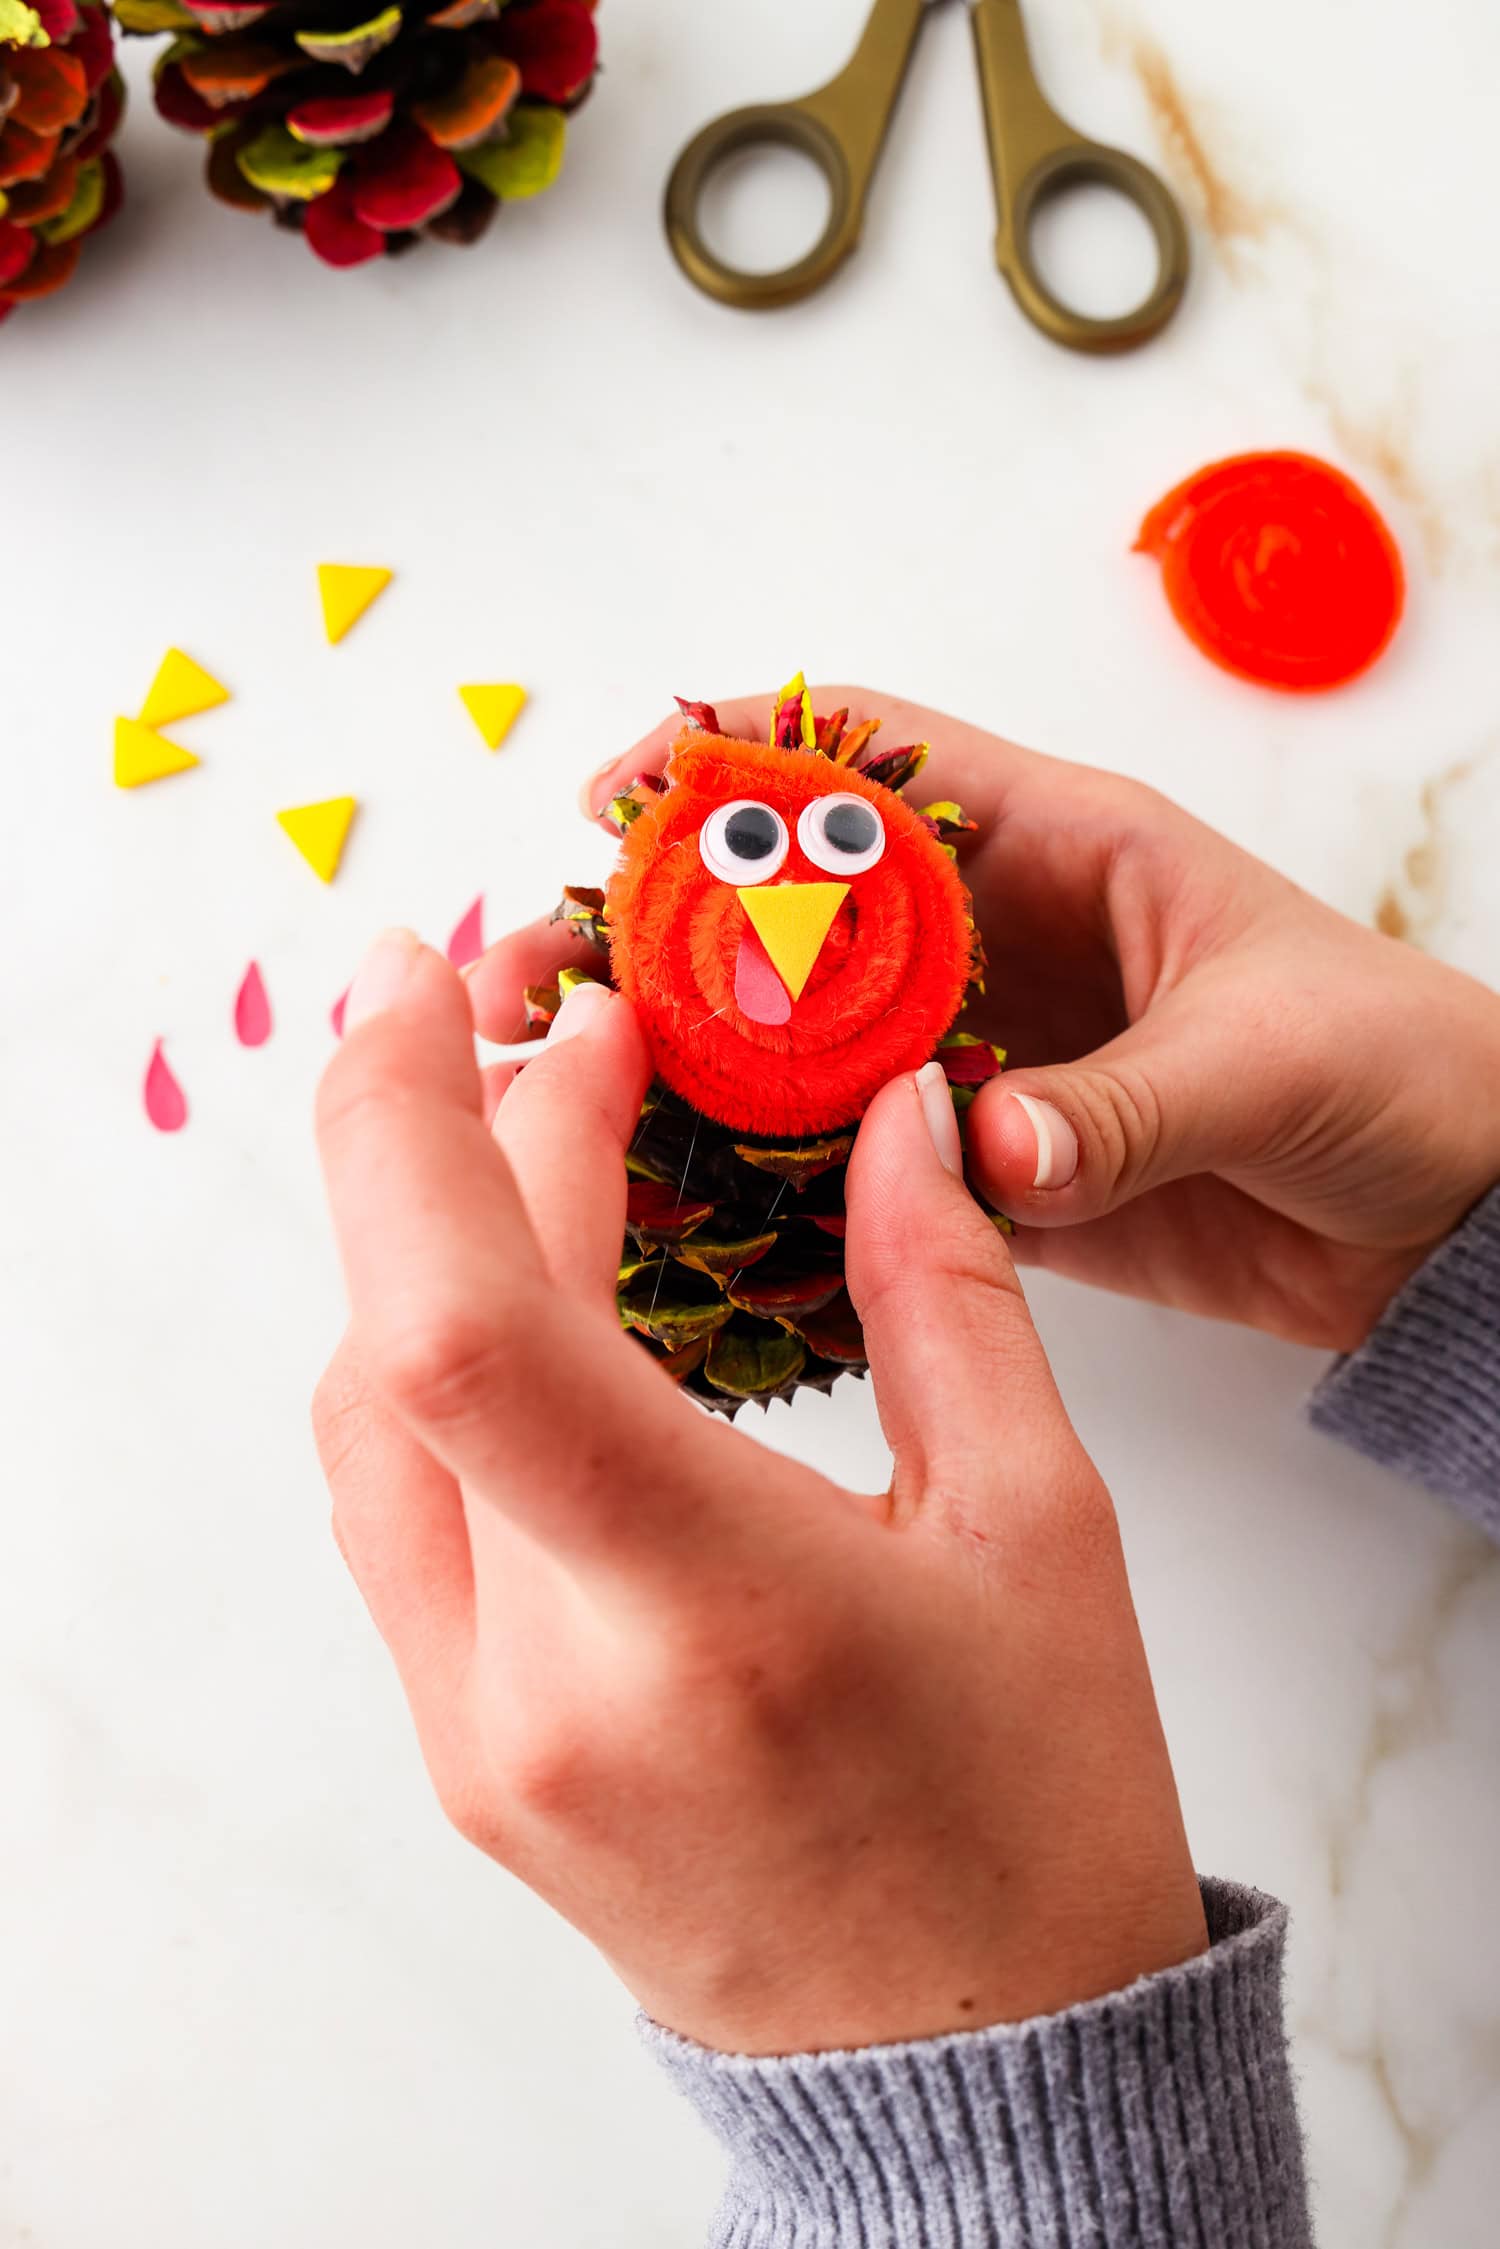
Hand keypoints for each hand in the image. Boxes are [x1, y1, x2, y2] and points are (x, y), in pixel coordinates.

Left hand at [313, 932, 1205, 2055]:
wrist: (982, 2067)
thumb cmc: (1036, 1806)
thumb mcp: (1038, 1523)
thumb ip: (942, 1285)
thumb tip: (894, 1108)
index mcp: (713, 1610)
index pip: (466, 1323)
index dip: (416, 1117)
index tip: (455, 976)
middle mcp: (550, 1682)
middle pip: (403, 1338)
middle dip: (443, 1135)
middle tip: (532, 1010)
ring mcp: (478, 1737)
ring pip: (366, 1422)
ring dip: (427, 1247)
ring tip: (535, 1131)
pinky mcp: (464, 1759)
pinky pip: (393, 1514)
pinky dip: (435, 1368)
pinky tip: (525, 1296)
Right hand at [471, 690, 1499, 1354]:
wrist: (1451, 1213)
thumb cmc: (1395, 1072)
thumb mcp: (1271, 1058)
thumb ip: (1128, 1104)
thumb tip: (991, 1147)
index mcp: (1056, 849)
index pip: (864, 762)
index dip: (733, 758)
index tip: (619, 798)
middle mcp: (991, 945)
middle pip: (787, 908)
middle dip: (656, 932)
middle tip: (542, 982)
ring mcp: (978, 1059)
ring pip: (795, 1042)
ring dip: (685, 1068)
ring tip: (568, 1107)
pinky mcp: (985, 1170)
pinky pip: (850, 1167)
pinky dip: (769, 1190)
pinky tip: (686, 1220)